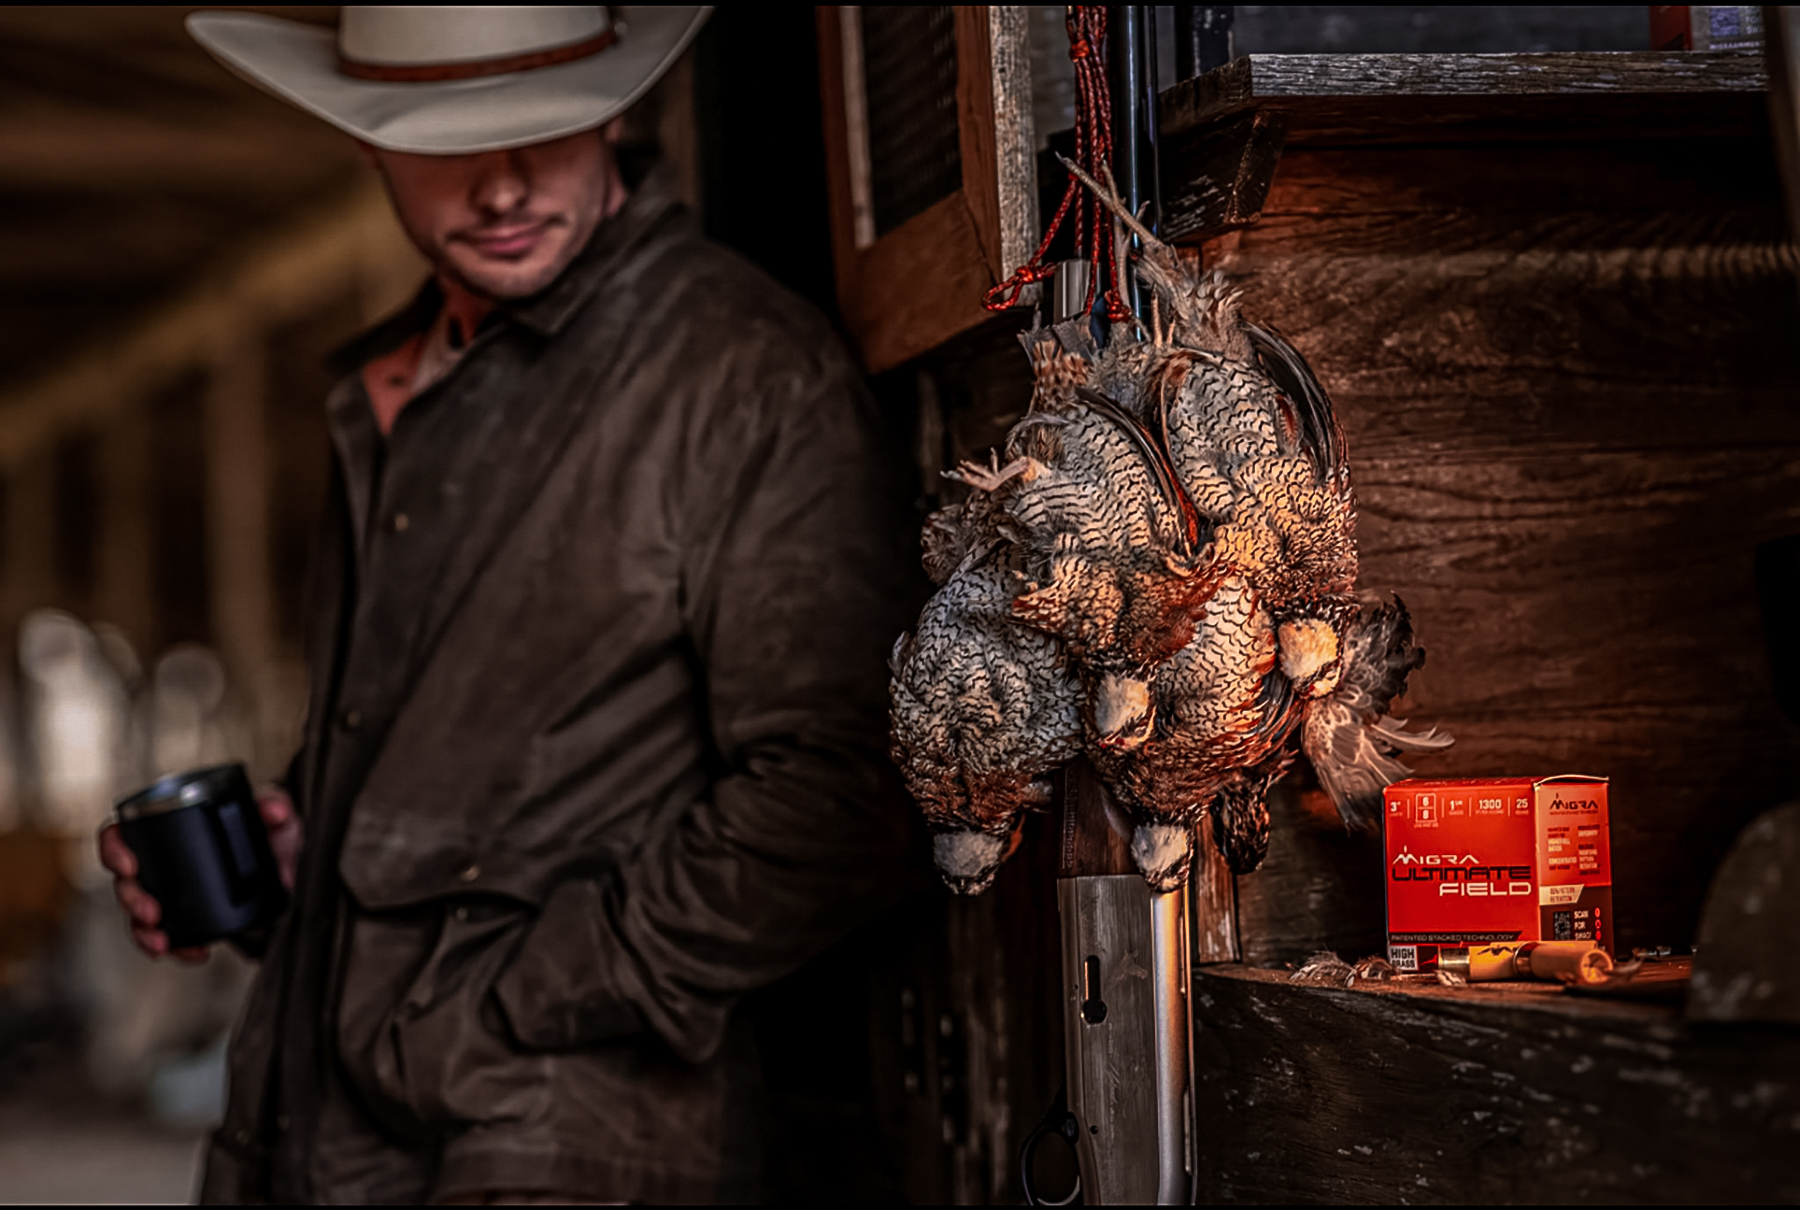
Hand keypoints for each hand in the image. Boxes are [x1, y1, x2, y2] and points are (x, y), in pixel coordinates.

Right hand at [97, 786, 302, 960]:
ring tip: (162, 943)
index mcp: (170, 829)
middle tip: (151, 911)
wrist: (288, 872)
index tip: (129, 865)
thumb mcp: (275, 818)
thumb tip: (272, 809)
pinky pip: (170, 937)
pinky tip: (196, 953)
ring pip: (138, 914)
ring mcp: (171, 894)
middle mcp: (161, 863)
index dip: (114, 848)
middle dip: (130, 900)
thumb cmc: (270, 836)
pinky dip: (179, 948)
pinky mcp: (187, 919)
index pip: (122, 833)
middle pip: (125, 880)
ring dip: (143, 931)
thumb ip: (277, 805)